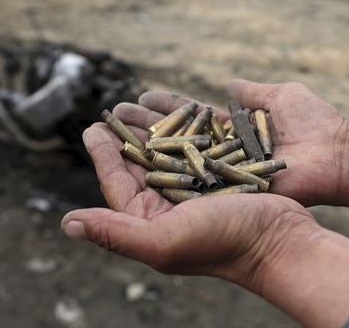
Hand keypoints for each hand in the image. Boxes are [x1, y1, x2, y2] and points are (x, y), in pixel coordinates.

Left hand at [62, 124, 319, 280]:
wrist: (282, 242)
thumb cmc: (224, 242)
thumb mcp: (163, 239)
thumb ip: (115, 232)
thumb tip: (66, 223)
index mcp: (150, 224)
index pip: (118, 185)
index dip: (102, 155)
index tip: (91, 127)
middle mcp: (169, 210)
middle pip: (139, 167)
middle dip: (124, 138)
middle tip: (113, 109)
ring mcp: (195, 195)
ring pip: (166, 156)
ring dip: (151, 131)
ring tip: (139, 106)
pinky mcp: (219, 182)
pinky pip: (194, 152)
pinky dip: (184, 134)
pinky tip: (178, 117)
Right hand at [119, 79, 348, 228]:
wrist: (340, 158)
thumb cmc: (317, 125)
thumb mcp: (283, 97)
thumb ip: (254, 93)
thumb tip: (230, 84)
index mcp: (233, 129)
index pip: (190, 117)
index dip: (165, 107)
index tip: (139, 98)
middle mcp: (222, 152)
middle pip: (176, 138)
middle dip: (145, 126)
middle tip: (113, 115)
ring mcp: (224, 172)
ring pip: (177, 159)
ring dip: (146, 147)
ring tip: (114, 134)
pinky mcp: (229, 189)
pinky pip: (193, 179)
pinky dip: (167, 172)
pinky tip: (138, 165)